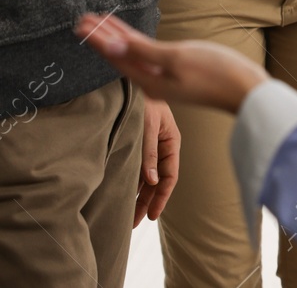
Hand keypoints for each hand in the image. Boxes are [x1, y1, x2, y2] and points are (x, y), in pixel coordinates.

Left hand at [74, 13, 267, 115]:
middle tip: (83, 20)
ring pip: (132, 54)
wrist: (246, 90)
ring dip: (116, 38)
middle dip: (102, 37)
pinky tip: (131, 38)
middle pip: (120, 55)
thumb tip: (110, 47)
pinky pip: (146, 56)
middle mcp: (152, 81)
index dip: (98, 38)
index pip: (115, 55)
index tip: (81, 23)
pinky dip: (134, 44)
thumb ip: (142, 52)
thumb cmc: (216, 73)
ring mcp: (164, 78)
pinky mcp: (175, 73)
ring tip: (100, 24)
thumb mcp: (176, 59)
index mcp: (148, 79)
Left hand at [135, 97, 179, 225]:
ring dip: (139, 193)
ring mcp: (150, 144)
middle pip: (158, 180)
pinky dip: (133, 179)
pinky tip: (125, 192)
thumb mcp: (148, 124)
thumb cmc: (144, 97)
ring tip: (128, 214)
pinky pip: (138, 165)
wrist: (134, 74)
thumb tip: (153, 181)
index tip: (151, 215)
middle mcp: (162, 145)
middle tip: (134, 222)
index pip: (170, 176)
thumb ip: (149, 151)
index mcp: (172, 141)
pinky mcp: (138, 140)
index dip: (162, 197)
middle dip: (148, 201)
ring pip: (147, 175)